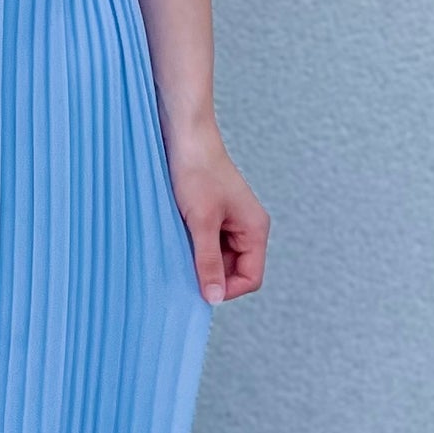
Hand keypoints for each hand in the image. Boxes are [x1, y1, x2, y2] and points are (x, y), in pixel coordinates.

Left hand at [163, 125, 269, 305]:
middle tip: (184, 266)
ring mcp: (230, 220)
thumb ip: (208, 261)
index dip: (226, 288)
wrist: (184, 134)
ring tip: (180, 246)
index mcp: (255, 229)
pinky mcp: (213, 213)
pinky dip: (194, 244)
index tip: (199, 287)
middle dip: (211, 272)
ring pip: (218, 256)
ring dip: (200, 257)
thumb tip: (214, 297)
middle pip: (234, 269)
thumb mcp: (201, 221)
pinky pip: (208, 241)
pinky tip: (178, 236)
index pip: (250, 277)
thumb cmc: (197, 171)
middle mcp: (247, 226)